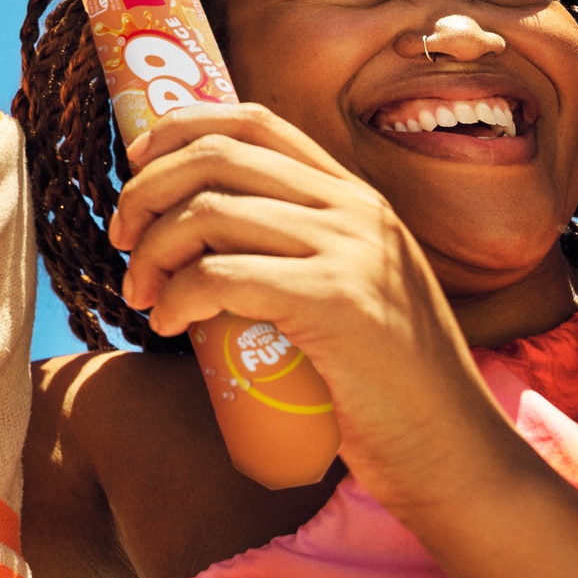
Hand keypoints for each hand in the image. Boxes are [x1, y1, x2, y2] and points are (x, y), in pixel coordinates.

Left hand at [110, 106, 511, 514]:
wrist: (454, 456)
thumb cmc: (383, 388)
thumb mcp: (346, 292)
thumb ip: (293, 251)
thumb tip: (190, 232)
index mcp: (356, 197)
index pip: (253, 121)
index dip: (180, 129)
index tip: (136, 165)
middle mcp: (356, 210)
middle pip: (216, 156)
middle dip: (145, 191)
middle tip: (123, 244)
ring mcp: (351, 251)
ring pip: (208, 212)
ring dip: (151, 252)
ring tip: (141, 296)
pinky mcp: (337, 301)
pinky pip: (220, 275)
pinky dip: (176, 297)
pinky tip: (170, 325)